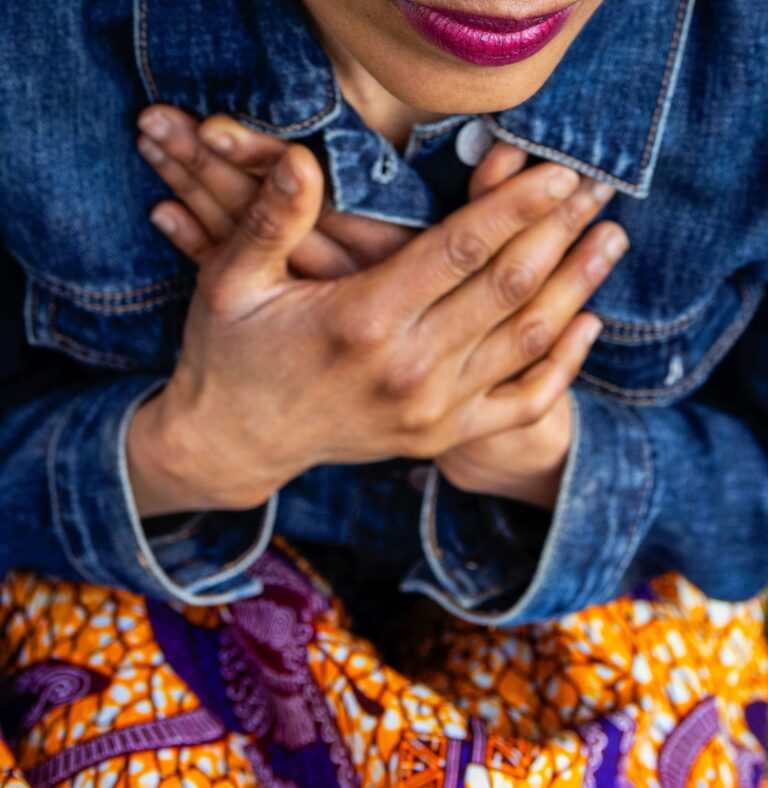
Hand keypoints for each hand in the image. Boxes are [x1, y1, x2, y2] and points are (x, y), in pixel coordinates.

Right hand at [131, 107, 625, 517]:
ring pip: (527, 340)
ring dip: (576, 286)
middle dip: (560, 231)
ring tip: (612, 242)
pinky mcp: (439, 437)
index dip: (518, 203)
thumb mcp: (229, 283)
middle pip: (508, 286)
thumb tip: (299, 156)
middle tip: (598, 190)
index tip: (560, 169)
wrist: (235, 442)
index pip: (462, 247)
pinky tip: (587, 325)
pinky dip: (563, 366)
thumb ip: (271, 220)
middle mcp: (408, 368)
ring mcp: (430, 410)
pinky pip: (521, 403)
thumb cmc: (230, 355)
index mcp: (360, 320)